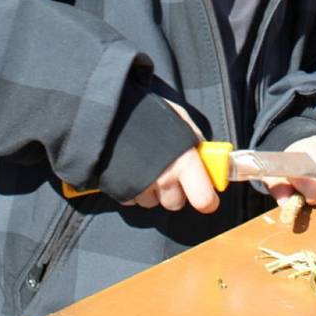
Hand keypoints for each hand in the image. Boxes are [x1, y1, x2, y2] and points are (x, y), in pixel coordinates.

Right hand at [121, 99, 218, 213]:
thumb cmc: (148, 111)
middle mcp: (164, 178)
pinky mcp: (121, 191)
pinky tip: (131, 169)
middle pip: (176, 203)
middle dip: (175, 191)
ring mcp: (141, 187)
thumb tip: (207, 158)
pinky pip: (133, 200)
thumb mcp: (179, 118)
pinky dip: (134, 189)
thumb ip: (195, 140)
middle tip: (170, 171)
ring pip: (153, 202)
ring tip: (146, 165)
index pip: (203, 199)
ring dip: (152, 190)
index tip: (207, 198)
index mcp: (183, 161)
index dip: (207, 200)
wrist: (108, 112)